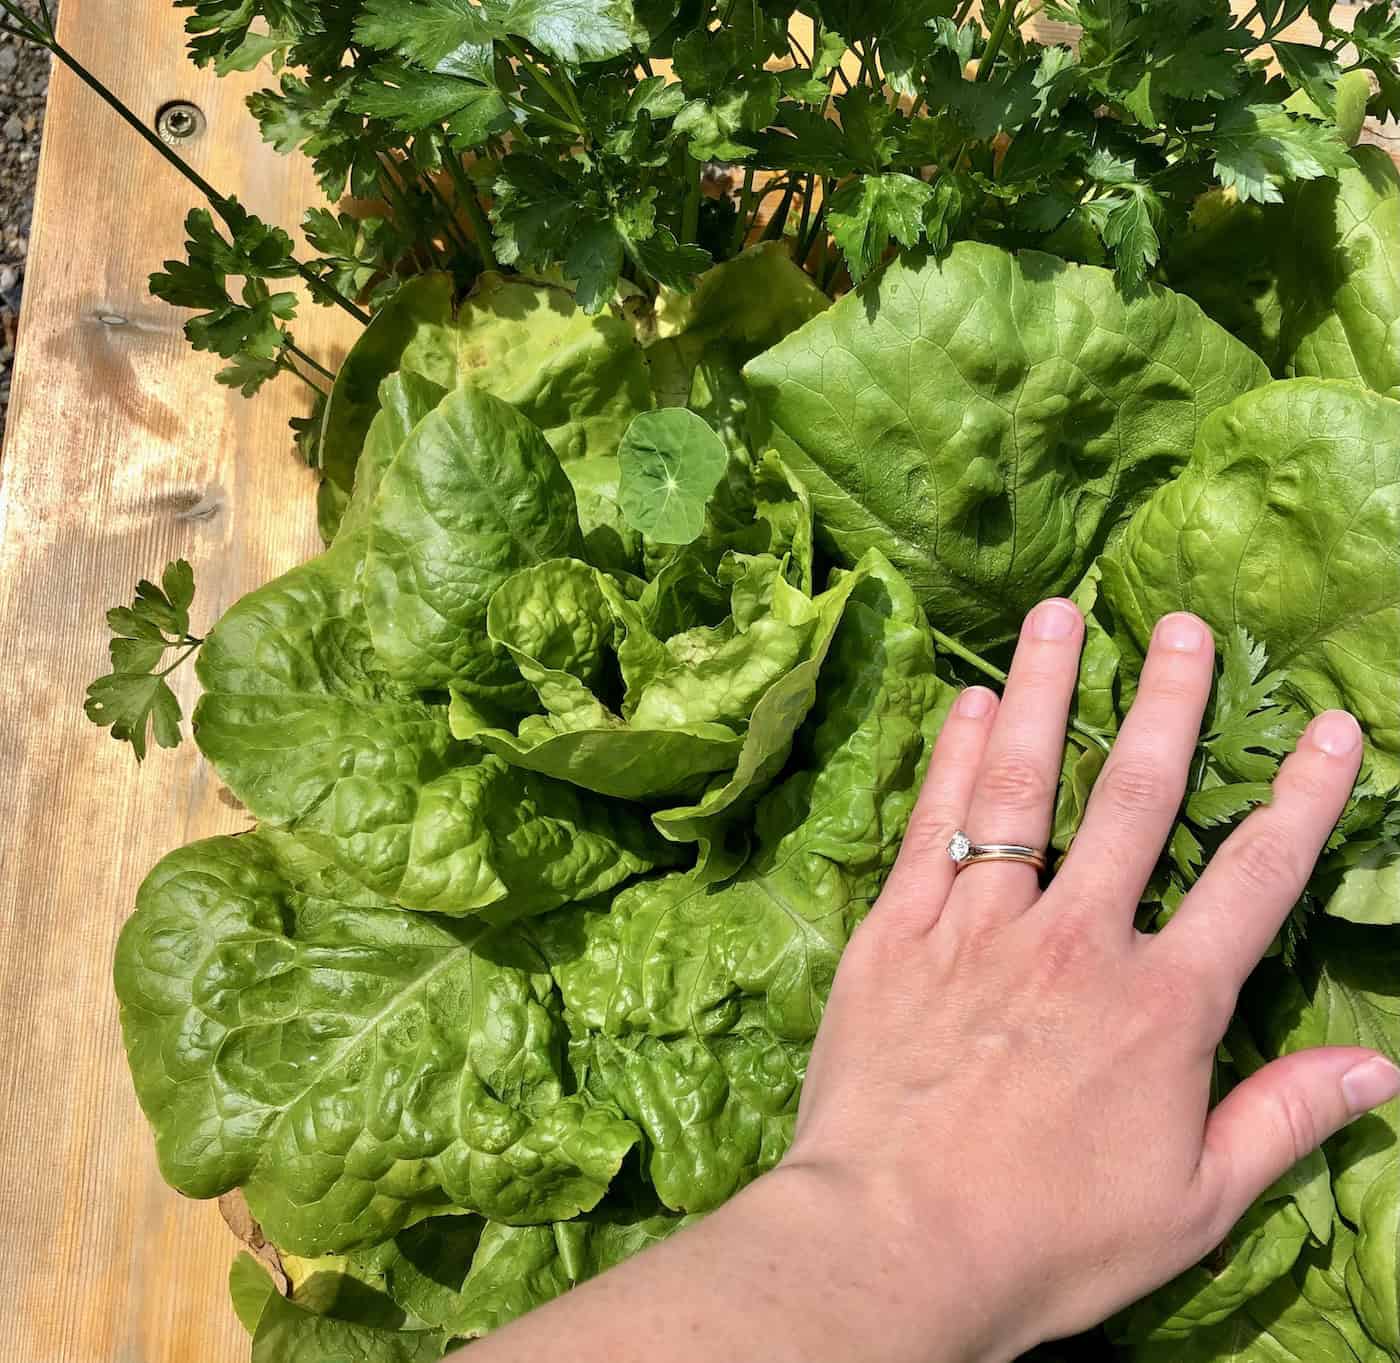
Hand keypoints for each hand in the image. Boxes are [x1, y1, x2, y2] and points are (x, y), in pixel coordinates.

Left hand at [779, 599, 1399, 1361]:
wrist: (894, 1245)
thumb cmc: (1048, 1239)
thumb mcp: (1194, 1203)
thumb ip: (1284, 1120)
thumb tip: (1382, 1068)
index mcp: (1161, 1006)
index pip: (1253, 879)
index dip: (1301, 797)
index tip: (1328, 728)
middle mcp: (1075, 942)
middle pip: (1135, 798)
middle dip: (1167, 704)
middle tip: (1183, 627)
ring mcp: (978, 927)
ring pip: (1023, 786)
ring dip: (1045, 692)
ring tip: (1060, 615)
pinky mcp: (896, 933)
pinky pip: (933, 826)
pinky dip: (954, 758)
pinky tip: (968, 704)